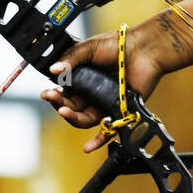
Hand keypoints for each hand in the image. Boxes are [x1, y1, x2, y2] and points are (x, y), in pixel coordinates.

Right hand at [41, 26, 165, 152]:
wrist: (145, 49)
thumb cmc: (119, 44)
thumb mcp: (89, 47)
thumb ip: (71, 58)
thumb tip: (53, 70)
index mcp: (82, 79)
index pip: (64, 93)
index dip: (54, 95)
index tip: (47, 93)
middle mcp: (91, 94)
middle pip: (70, 107)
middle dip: (58, 104)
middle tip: (52, 97)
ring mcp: (104, 103)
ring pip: (83, 119)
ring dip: (71, 117)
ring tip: (63, 111)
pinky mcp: (118, 111)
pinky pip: (107, 131)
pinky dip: (98, 141)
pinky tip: (87, 147)